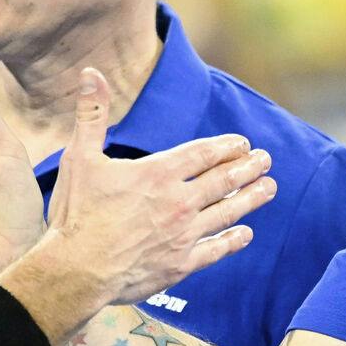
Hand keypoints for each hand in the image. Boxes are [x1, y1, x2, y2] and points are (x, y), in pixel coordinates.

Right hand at [38, 66, 275, 307]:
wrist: (77, 271)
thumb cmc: (76, 214)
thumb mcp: (79, 158)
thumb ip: (92, 115)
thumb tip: (91, 74)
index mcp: (157, 173)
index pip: (203, 154)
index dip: (226, 146)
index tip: (243, 143)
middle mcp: (178, 201)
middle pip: (223, 180)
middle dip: (248, 168)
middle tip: (266, 160)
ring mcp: (183, 235)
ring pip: (227, 212)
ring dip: (251, 198)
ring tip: (269, 188)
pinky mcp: (181, 264)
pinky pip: (216, 250)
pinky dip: (233, 240)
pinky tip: (246, 234)